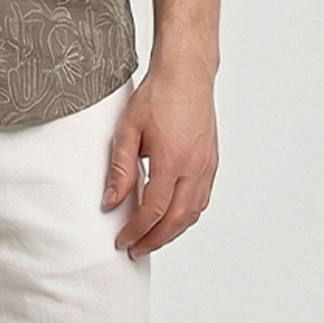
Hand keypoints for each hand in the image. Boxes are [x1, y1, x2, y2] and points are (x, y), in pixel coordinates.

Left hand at [102, 68, 218, 258]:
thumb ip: (120, 168)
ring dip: (172, 232)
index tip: (122, 240)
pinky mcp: (212, 162)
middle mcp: (194, 167)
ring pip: (193, 213)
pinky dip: (187, 215)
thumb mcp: (128, 128)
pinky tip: (173, 217)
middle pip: (176, 219)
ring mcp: (207, 166)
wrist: (186, 73)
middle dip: (155, 239)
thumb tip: (111, 201)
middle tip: (136, 249)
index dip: (136, 230)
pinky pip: (202, 199)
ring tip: (152, 238)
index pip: (153, 209)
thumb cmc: (157, 95)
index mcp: (171, 159)